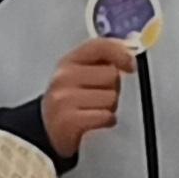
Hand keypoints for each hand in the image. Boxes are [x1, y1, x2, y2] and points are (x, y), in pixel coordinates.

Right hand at [39, 38, 132, 156]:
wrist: (47, 131)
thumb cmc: (69, 102)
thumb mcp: (78, 75)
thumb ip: (102, 62)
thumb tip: (130, 55)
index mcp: (69, 61)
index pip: (99, 46)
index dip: (120, 53)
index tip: (130, 65)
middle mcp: (64, 77)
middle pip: (112, 74)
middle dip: (113, 88)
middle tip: (100, 97)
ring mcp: (64, 99)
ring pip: (112, 97)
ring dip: (110, 107)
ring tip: (96, 110)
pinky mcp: (69, 120)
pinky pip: (106, 116)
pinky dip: (107, 121)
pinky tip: (96, 122)